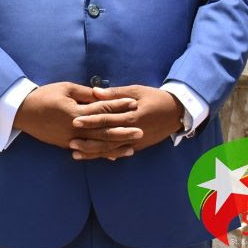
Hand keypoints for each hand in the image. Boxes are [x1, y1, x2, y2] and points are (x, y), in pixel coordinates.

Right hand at [14, 82, 140, 155]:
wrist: (23, 112)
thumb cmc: (44, 96)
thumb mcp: (65, 89)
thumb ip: (85, 93)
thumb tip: (103, 94)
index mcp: (76, 112)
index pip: (102, 109)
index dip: (118, 105)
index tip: (133, 103)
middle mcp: (75, 128)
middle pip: (104, 130)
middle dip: (123, 130)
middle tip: (141, 129)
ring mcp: (71, 139)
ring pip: (98, 145)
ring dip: (116, 146)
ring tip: (133, 146)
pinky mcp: (67, 145)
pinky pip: (88, 151)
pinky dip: (102, 153)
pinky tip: (114, 155)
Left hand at [69, 85, 183, 159]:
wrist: (177, 112)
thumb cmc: (155, 98)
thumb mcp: (137, 91)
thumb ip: (115, 93)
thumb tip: (95, 92)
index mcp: (132, 116)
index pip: (107, 118)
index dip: (91, 120)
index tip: (75, 121)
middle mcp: (133, 131)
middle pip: (107, 138)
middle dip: (88, 141)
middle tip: (70, 142)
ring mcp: (136, 141)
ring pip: (111, 149)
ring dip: (93, 152)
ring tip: (75, 153)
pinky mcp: (138, 146)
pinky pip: (119, 152)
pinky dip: (106, 155)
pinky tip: (93, 157)